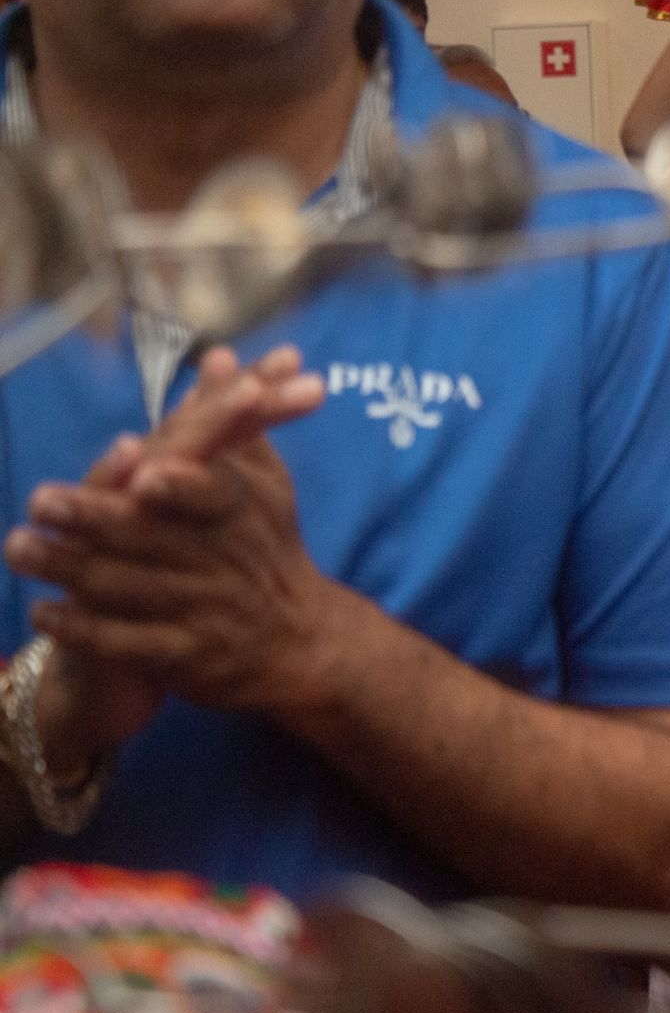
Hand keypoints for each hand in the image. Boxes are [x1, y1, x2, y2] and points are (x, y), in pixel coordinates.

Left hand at [6, 348, 346, 730]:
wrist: (299, 644)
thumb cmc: (268, 550)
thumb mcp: (264, 485)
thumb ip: (234, 424)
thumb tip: (220, 356)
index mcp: (242, 514)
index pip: (215, 494)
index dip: (183, 485)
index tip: (143, 469)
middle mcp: (223, 561)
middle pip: (154, 537)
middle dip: (96, 518)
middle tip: (41, 499)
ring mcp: (205, 610)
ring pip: (128, 587)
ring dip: (69, 568)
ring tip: (18, 547)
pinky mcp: (187, 656)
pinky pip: (126, 643)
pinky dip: (81, 627)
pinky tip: (41, 611)